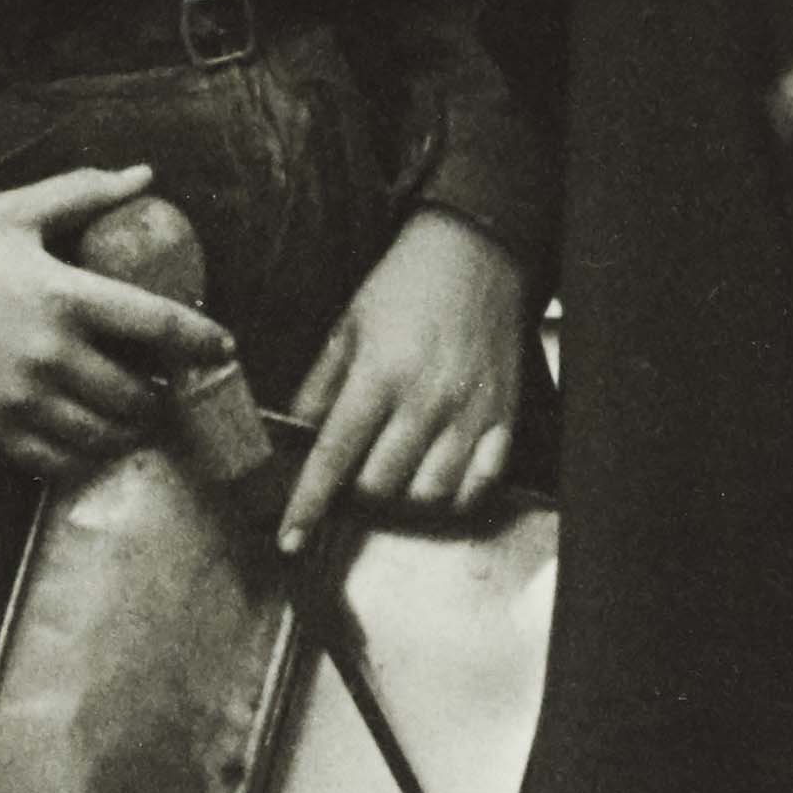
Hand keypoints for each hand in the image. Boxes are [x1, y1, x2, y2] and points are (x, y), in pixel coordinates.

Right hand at [0, 159, 236, 472]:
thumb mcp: (15, 210)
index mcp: (63, 295)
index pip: (159, 327)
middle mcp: (48, 355)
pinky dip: (85, 454)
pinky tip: (89, 434)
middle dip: (164, 394)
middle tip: (165, 382)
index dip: (203, 342)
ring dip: (130, 429)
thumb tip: (144, 177)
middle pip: (139, 396)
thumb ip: (85, 193)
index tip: (223, 347)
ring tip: (133, 410)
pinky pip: (58, 461)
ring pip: (104, 436)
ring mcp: (19, 400)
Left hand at [277, 205, 531, 556]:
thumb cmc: (406, 286)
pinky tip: (436, 476)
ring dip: (402, 494)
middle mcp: (426, 402)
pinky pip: (477, 486)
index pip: (334, 457)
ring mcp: (469, 415)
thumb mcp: (347, 325)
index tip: (290, 538)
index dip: (307, 504)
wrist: (478, 254)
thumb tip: (296, 434)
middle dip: (356, 489)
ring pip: (427, 495)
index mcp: (379, 375)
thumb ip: (320, 385)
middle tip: (354, 467)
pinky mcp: (502, 419)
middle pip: (380, 486)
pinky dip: (453, 495)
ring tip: (394, 468)